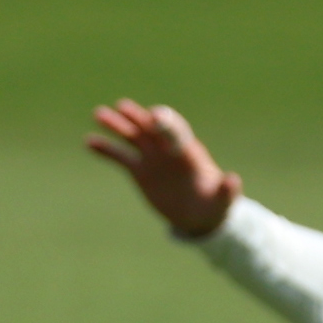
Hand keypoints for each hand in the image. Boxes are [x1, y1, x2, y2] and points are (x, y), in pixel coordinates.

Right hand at [86, 98, 239, 240]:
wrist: (199, 215)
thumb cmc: (214, 205)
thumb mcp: (222, 200)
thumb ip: (227, 190)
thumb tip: (233, 181)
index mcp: (187, 151)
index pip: (174, 131)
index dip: (165, 123)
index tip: (153, 117)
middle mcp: (167, 150)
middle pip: (150, 127)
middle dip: (137, 117)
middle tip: (121, 107)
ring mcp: (152, 159)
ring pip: (132, 136)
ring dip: (116, 125)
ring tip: (98, 114)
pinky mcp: (140, 172)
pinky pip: (120, 157)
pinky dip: (106, 149)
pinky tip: (89, 141)